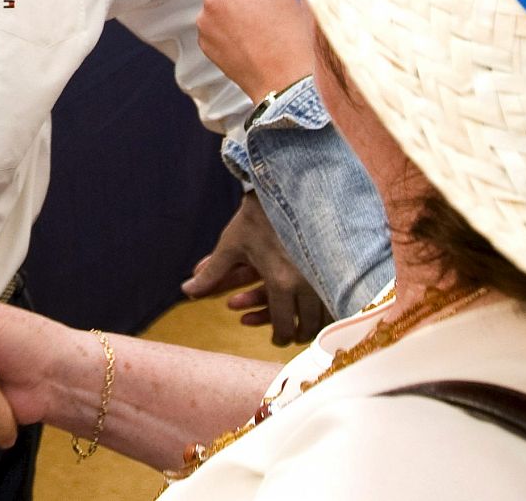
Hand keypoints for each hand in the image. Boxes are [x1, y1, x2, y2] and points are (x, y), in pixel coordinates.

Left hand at [182, 194, 328, 345]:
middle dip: (300, 332)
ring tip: (308, 320)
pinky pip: (340, 294)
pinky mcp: (339, 263)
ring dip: (317, 320)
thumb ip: (212, 273)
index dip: (280, 338)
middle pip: (310, 325)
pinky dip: (331, 303)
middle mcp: (307, 283)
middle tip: (294, 333)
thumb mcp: (232, 244)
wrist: (290, 185)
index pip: (284, 327)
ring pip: (328, 313)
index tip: (278, 339)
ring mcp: (326, 273)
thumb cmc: (256, 216)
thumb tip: (186, 290)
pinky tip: (324, 303)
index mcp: (280, 282)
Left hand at [198, 0, 314, 103]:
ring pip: (213, 3)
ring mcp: (206, 20)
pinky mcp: (204, 41)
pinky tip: (246, 39)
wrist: (287, 80)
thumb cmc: (294, 35)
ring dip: (226, 8)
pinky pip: (210, 26)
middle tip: (257, 1)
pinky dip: (223, 29)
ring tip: (254, 25)